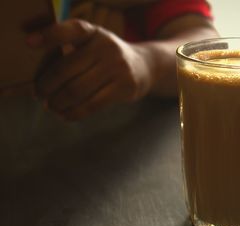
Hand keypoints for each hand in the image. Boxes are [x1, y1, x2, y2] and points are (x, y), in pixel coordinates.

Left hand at [27, 19, 150, 120]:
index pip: (70, 30)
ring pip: (77, 90)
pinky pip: (92, 104)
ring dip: (58, 103)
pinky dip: (74, 113)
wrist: (145, 67)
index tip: (30, 43)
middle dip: (46, 86)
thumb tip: (42, 84)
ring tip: (52, 107)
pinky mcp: (124, 87)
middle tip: (40, 95)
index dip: (49, 35)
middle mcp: (106, 46)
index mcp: (93, 33)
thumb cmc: (107, 58)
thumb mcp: (93, 45)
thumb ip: (71, 53)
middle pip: (66, 69)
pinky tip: (66, 115)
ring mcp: (117, 67)